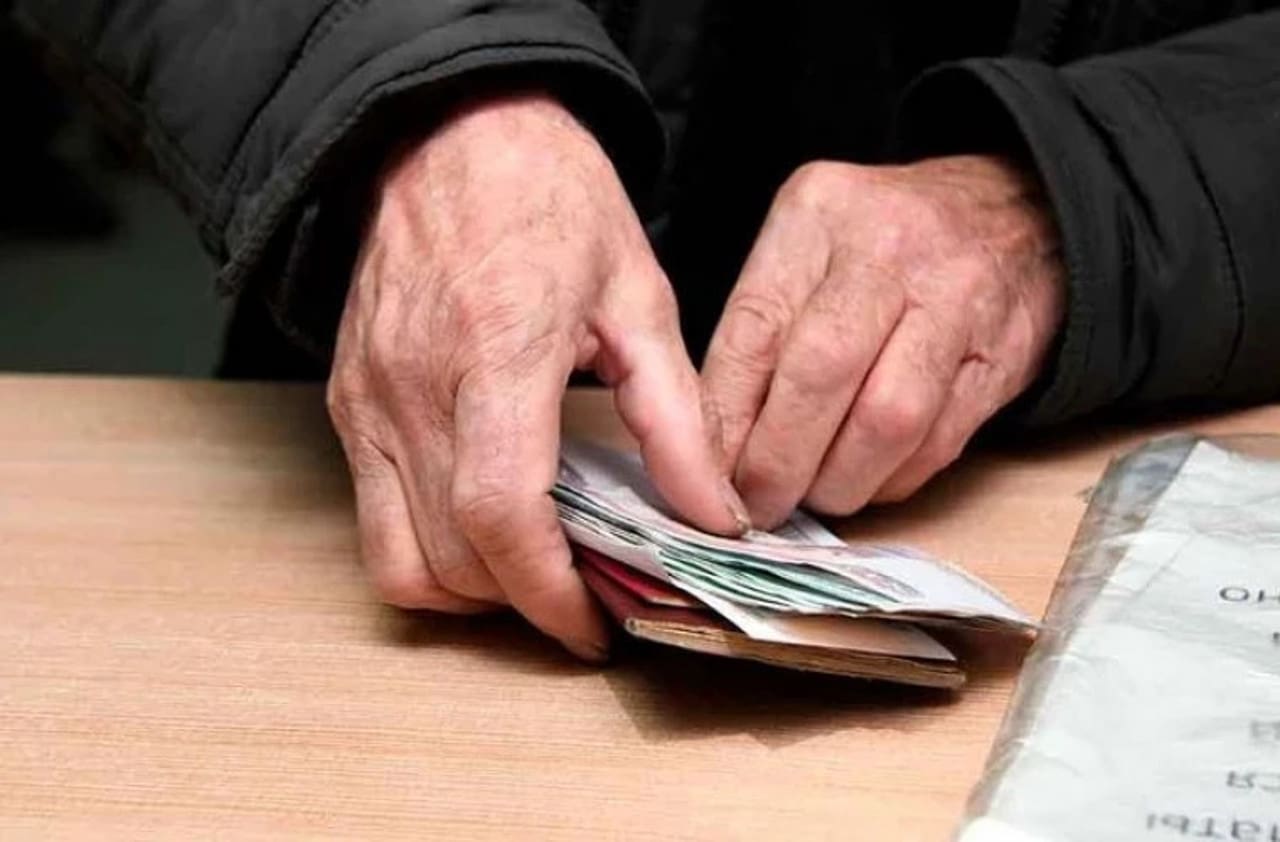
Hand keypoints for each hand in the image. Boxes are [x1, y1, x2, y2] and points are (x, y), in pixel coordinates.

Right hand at [326, 92, 747, 660]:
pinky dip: (430, 550)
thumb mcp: (639, 295)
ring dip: (471, 591)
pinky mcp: (347, 404)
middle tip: (587, 597)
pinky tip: (489, 524)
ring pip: (399, 558)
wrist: (447, 132)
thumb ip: (677, 417)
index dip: (550, 593)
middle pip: (452, 555)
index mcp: (496, 350)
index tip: (594, 627)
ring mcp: (366, 400)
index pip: (502, 513)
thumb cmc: (548, 197)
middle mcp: (413, 387)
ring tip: (536, 573)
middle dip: (523, 602)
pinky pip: (372, 519)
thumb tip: (711, 514)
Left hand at [702, 156, 1065, 527]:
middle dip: (778, 459)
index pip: (754, 329)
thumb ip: (758, 332)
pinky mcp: (1001, 358)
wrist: (1017, 216)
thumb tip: (713, 446)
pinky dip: (889, 480)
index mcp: (819, 213)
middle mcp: (890, 249)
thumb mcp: (804, 249)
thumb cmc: (883, 244)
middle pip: (821, 372)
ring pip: (886, 419)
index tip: (705, 473)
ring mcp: (956, 301)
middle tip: (755, 504)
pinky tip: (865, 480)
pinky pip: (936, 443)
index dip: (723, 417)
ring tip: (811, 497)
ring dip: (837, 481)